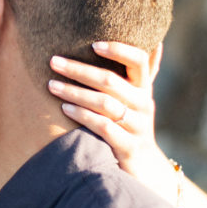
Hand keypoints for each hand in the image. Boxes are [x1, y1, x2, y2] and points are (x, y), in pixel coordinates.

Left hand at [48, 42, 175, 203]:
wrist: (144, 167)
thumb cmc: (132, 123)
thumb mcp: (139, 97)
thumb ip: (143, 71)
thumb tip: (154, 40)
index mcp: (144, 88)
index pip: (139, 61)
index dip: (118, 50)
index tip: (92, 44)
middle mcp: (143, 104)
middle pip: (111, 81)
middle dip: (79, 70)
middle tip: (53, 61)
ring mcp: (137, 127)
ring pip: (104, 104)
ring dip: (75, 92)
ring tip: (51, 85)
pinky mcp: (128, 147)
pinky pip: (104, 128)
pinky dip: (83, 116)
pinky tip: (65, 109)